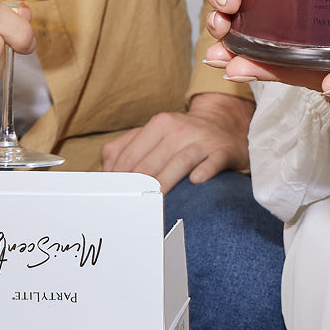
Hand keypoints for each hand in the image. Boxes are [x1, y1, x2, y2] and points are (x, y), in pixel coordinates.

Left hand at [99, 92, 253, 193]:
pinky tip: (196, 181)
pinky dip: (204, 171)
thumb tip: (106, 173)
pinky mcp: (222, 150)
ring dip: (165, 182)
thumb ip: (123, 148)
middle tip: (130, 206)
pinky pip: (213, 161)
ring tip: (154, 201)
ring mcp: (203, 139)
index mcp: (160, 123)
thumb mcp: (153, 134)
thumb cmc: (182, 136)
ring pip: (179, 162)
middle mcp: (181, 128)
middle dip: (139, 186)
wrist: (224, 124)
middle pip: (152, 162)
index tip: (114, 197)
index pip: (131, 155)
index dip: (120, 179)